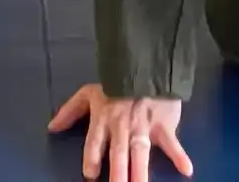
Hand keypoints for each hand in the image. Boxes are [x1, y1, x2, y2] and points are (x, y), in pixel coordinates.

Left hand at [49, 85, 192, 181]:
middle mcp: (121, 126)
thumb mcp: (87, 94)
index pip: (94, 142)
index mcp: (102, 119)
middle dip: (117, 173)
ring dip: (140, 172)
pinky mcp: (163, 126)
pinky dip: (179, 155)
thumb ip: (69, 111)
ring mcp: (143, 127)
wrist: (143, 67)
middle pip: (118, 153)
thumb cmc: (113, 85)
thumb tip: (51, 128)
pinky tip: (187, 170)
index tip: (90, 175)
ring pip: (140, 153)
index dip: (91, 159)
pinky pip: (172, 143)